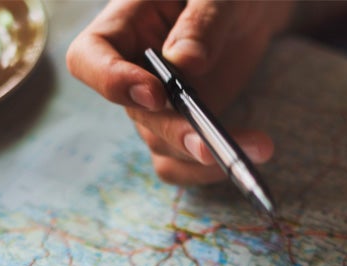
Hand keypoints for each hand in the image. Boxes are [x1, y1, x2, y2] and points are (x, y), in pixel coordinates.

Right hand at [66, 0, 293, 185]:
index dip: (112, 82)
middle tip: (210, 144)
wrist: (247, 8)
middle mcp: (131, 72)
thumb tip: (186, 63)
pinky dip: (213, 168)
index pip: (89, 59)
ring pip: (161, 146)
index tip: (154, 93)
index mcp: (123, 26)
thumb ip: (201, 21)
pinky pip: (183, 162)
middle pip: (137, 115)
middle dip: (175, 132)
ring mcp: (155, 106)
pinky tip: (252, 152)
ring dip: (203, 157)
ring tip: (257, 147)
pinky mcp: (181, 127)